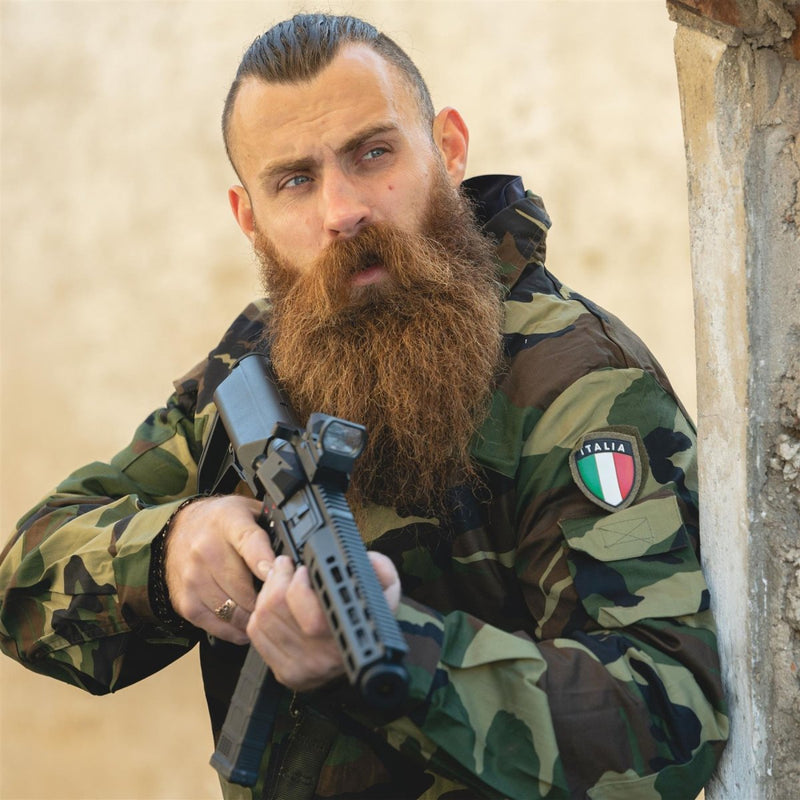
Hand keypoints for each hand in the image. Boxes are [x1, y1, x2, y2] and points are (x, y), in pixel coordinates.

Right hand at [164, 495, 274, 643]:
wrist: (180, 528)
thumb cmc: (221, 523)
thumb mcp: (249, 511)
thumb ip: (272, 527)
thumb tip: (297, 553)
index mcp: (229, 522)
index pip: (250, 543)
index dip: (266, 562)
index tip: (279, 575)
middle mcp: (206, 549)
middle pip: (244, 587)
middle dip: (268, 599)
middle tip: (281, 601)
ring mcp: (193, 577)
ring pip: (233, 611)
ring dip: (253, 617)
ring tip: (265, 613)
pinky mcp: (185, 600)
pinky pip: (216, 625)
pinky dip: (235, 630)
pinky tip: (246, 623)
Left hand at [247, 551, 400, 691]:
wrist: (362, 651)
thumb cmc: (368, 613)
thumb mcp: (385, 587)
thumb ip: (380, 569)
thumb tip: (367, 561)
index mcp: (350, 639)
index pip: (313, 620)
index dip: (300, 588)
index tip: (304, 569)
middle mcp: (325, 660)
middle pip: (278, 611)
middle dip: (279, 577)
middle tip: (288, 565)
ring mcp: (303, 670)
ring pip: (264, 618)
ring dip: (268, 590)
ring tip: (281, 578)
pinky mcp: (285, 673)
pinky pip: (257, 633)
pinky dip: (260, 610)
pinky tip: (275, 602)